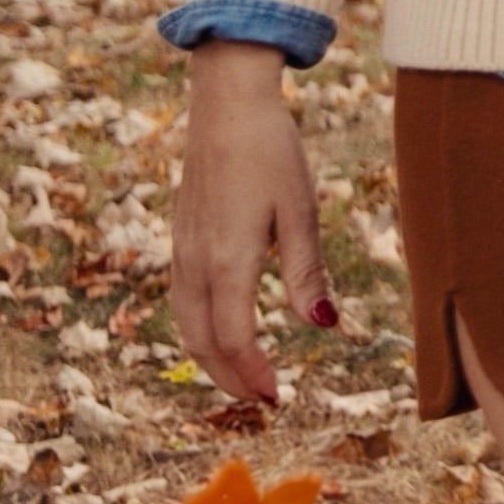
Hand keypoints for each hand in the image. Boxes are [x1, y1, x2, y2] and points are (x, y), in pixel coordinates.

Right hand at [170, 43, 335, 405]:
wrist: (227, 104)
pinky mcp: (181, 238)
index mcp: (227, 260)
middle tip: (263, 400)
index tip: (277, 397)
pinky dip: (200, 330)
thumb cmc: (270, 151)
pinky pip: (182, 301)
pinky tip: (222, 330)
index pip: (234, 338)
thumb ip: (306, 273)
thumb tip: (322, 326)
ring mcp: (182, 250)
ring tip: (243, 376)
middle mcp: (196, 262)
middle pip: (203, 342)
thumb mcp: (300, 211)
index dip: (253, 374)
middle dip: (231, 378)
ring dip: (212, 359)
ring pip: (186, 325)